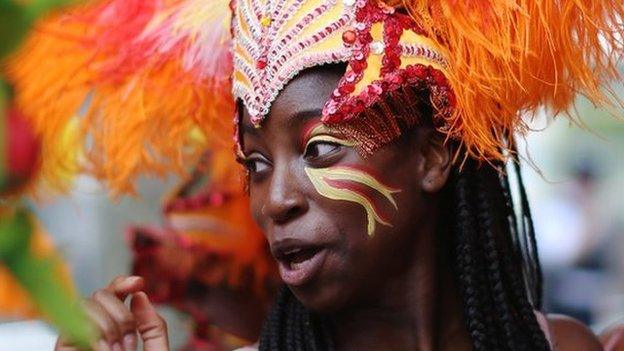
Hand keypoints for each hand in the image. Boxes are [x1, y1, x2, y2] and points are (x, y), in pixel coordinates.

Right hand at [54, 276, 168, 350]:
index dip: (122, 283)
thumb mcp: (155, 350)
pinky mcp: (63, 348)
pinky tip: (104, 350)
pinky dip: (91, 334)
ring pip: (85, 305)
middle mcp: (95, 330)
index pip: (113, 295)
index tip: (139, 282)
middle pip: (101, 295)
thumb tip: (140, 295)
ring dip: (108, 326)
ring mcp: (78, 338)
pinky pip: (70, 325)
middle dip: (121, 316)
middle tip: (129, 345)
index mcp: (117, 330)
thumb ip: (153, 327)